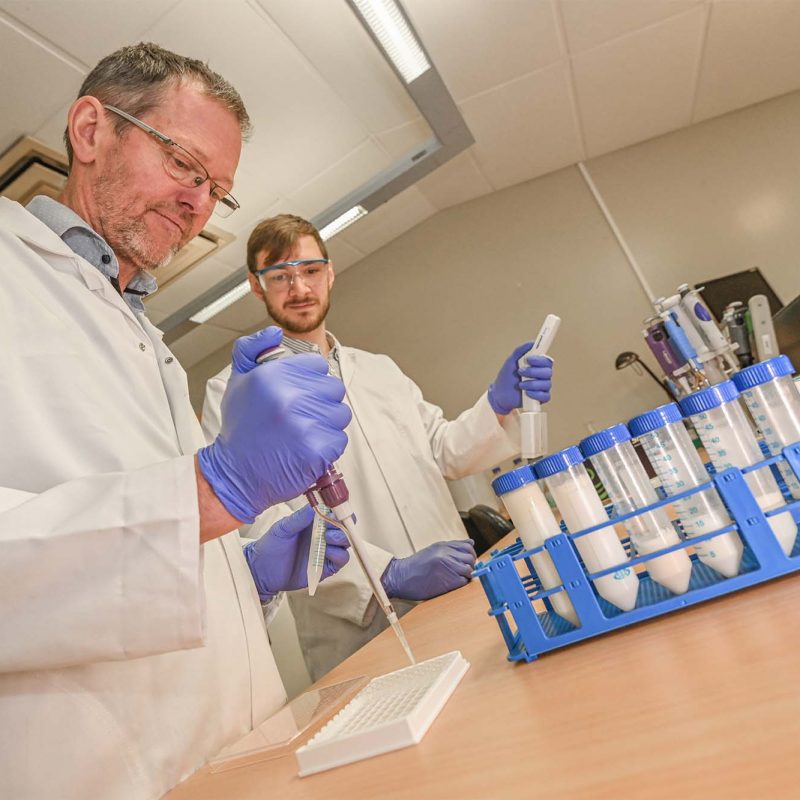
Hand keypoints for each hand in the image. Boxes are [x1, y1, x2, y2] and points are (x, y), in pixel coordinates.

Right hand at [197, 327, 351, 522]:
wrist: (235, 473)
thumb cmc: (241, 428)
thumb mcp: (238, 380)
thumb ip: (252, 348)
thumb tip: (274, 332)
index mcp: (273, 376)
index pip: (317, 365)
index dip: (309, 379)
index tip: (297, 393)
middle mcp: (290, 397)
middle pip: (333, 389)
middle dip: (320, 401)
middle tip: (299, 416)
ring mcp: (306, 424)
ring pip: (340, 414)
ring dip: (326, 424)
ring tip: (303, 432)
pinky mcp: (318, 450)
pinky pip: (339, 440)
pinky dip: (327, 447)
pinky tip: (306, 448)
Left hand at [244, 505, 349, 600]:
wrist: (262, 570)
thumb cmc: (271, 546)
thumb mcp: (282, 528)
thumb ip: (298, 518)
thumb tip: (314, 506)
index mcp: (314, 522)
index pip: (335, 513)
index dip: (339, 511)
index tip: (336, 509)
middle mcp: (323, 535)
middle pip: (344, 527)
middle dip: (342, 525)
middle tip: (331, 525)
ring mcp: (325, 551)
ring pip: (345, 543)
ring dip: (341, 539)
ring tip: (327, 538)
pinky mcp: (326, 567)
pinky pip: (340, 560)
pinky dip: (338, 555)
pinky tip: (327, 552)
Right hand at [381, 539, 476, 600]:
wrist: (400, 577)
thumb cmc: (415, 566)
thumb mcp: (433, 550)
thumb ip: (452, 546)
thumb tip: (471, 543)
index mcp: (443, 546)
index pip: (468, 546)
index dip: (469, 554)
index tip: (465, 560)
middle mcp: (446, 554)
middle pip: (471, 558)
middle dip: (470, 565)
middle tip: (461, 571)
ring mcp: (447, 567)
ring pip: (469, 570)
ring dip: (466, 575)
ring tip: (455, 578)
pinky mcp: (447, 582)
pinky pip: (464, 581)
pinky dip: (461, 584)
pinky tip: (451, 584)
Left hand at [487, 342, 553, 415]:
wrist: (500, 394)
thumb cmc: (507, 377)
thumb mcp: (511, 361)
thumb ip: (520, 351)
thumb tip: (531, 342)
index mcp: (538, 366)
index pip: (547, 361)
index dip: (540, 360)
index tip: (529, 359)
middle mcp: (542, 376)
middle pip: (548, 372)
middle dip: (533, 372)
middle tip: (520, 372)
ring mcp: (542, 387)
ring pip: (546, 384)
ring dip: (532, 384)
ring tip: (520, 384)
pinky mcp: (540, 398)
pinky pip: (545, 396)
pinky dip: (536, 394)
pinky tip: (527, 393)